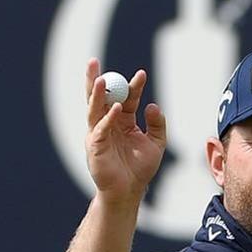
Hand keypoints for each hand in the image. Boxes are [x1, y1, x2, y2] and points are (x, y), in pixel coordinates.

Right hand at [84, 59, 166, 203]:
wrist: (130, 190)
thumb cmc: (140, 168)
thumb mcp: (156, 143)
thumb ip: (157, 124)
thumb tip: (152, 104)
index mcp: (123, 121)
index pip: (127, 98)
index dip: (133, 86)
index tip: (142, 73)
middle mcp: (108, 124)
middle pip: (100, 97)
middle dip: (96, 79)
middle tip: (94, 61)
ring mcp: (99, 133)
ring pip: (94, 109)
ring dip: (96, 94)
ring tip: (100, 79)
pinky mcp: (95, 146)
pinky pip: (100, 128)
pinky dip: (108, 118)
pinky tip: (118, 108)